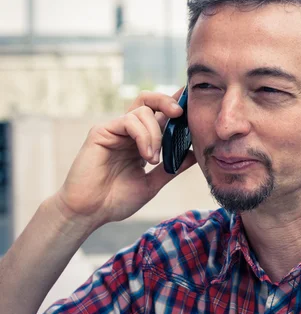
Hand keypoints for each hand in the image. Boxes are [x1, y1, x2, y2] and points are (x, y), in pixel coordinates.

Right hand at [54, 88, 196, 229]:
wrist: (90, 212)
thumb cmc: (116, 200)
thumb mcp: (153, 183)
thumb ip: (173, 168)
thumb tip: (196, 154)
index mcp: (141, 140)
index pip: (160, 115)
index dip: (176, 107)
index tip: (193, 106)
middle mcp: (128, 131)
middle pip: (149, 101)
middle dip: (168, 101)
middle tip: (180, 113)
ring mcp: (114, 130)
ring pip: (143, 111)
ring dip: (156, 134)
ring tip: (154, 159)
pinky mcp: (101, 132)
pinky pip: (128, 121)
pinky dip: (143, 136)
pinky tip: (146, 156)